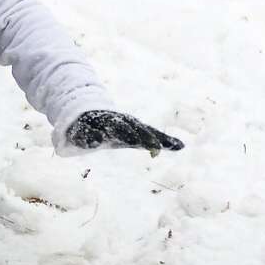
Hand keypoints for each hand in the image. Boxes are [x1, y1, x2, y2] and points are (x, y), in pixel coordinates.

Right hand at [66, 110, 183, 153]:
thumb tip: (183, 146)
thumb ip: (159, 140)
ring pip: (102, 128)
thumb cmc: (118, 130)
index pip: (142, 131)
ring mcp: (96, 125)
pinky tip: (93, 143)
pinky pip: (83, 134)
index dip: (150, 138)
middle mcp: (113, 122)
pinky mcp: (81, 131)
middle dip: (130, 134)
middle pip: (124, 127)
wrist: (86, 115)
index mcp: (129, 124)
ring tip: (111, 141)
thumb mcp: (137, 136)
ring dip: (106, 133)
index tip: (159, 148)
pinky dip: (88, 137)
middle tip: (139, 143)